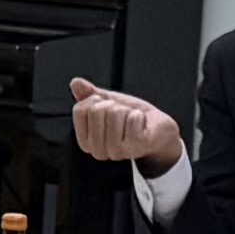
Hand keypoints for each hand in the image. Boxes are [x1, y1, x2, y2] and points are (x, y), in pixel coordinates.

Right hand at [64, 77, 182, 176]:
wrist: (159, 131)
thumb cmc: (134, 119)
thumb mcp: (109, 104)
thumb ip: (90, 95)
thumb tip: (75, 83)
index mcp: (87, 141)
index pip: (80, 109)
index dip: (95, 100)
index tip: (106, 106)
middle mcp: (98, 150)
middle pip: (97, 110)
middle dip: (113, 105)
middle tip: (122, 114)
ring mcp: (117, 150)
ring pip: (114, 113)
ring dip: (127, 110)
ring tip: (132, 119)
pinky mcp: (136, 146)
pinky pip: (132, 118)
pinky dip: (139, 114)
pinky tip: (142, 123)